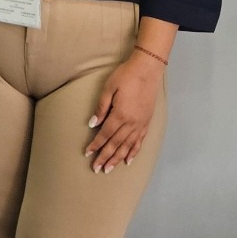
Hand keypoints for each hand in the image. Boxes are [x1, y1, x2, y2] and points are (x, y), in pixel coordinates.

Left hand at [85, 53, 162, 172]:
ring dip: (117, 159)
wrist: (147, 68)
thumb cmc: (126, 75)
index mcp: (120, 115)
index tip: (88, 153)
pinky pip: (139, 141)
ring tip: (109, 169)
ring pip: (127, 146)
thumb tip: (92, 124)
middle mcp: (131, 123)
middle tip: (96, 169)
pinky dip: (133, 152)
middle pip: (115, 144)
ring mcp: (140, 124)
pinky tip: (129, 160)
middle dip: (105, 157)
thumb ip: (101, 107)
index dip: (96, 145)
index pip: (105, 135)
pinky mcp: (147, 122)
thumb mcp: (109, 88)